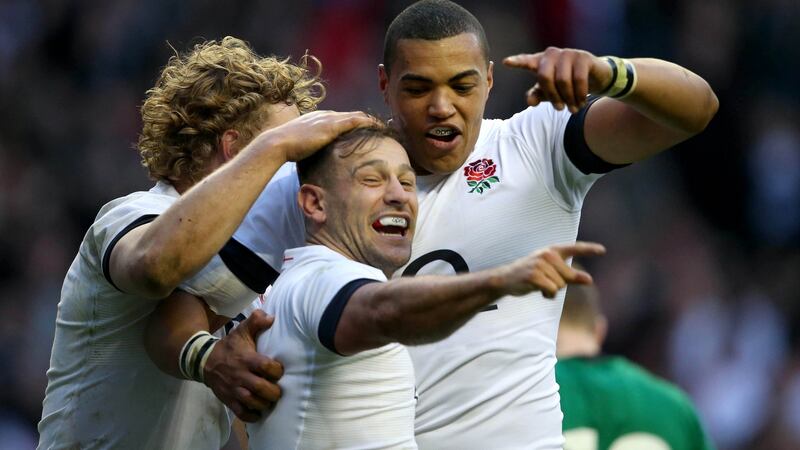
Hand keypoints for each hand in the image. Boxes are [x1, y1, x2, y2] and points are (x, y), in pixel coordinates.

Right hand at [203, 309, 283, 421]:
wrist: (204, 361)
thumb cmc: (229, 347)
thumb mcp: (241, 331)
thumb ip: (256, 322)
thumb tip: (272, 317)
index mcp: (247, 359)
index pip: (266, 367)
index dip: (277, 370)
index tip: (279, 370)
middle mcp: (241, 376)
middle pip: (261, 388)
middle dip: (274, 392)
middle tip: (278, 390)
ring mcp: (234, 390)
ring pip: (252, 402)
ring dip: (264, 404)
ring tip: (270, 401)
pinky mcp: (228, 400)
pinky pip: (241, 413)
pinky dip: (252, 416)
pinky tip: (259, 413)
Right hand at [260, 110, 378, 161]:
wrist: (278, 144)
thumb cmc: (286, 150)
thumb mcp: (301, 148)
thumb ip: (311, 150)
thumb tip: (315, 163)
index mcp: (318, 120)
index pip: (342, 119)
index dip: (355, 125)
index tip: (366, 131)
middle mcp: (325, 116)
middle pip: (352, 115)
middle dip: (367, 121)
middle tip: (382, 128)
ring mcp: (328, 119)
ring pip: (357, 116)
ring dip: (371, 122)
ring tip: (385, 128)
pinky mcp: (331, 125)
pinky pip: (356, 121)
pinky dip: (368, 123)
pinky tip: (379, 128)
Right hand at [501, 241, 605, 297]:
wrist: (505, 278)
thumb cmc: (531, 275)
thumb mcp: (552, 273)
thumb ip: (571, 276)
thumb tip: (590, 280)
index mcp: (553, 251)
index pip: (574, 248)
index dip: (589, 249)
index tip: (603, 250)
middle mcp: (547, 254)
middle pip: (568, 276)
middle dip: (560, 284)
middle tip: (544, 281)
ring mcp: (540, 264)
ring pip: (560, 285)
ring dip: (551, 290)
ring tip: (538, 284)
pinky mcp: (534, 275)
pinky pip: (551, 290)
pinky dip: (546, 294)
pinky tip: (536, 290)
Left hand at [503, 48, 612, 112]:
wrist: (594, 77)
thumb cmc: (566, 84)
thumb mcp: (549, 92)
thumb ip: (537, 95)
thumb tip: (530, 102)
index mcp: (540, 62)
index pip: (526, 61)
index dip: (517, 62)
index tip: (506, 62)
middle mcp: (551, 54)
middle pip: (544, 77)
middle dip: (552, 96)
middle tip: (560, 109)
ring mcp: (567, 53)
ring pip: (562, 80)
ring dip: (568, 98)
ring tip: (573, 109)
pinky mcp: (582, 57)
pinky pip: (578, 79)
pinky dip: (579, 94)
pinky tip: (581, 102)